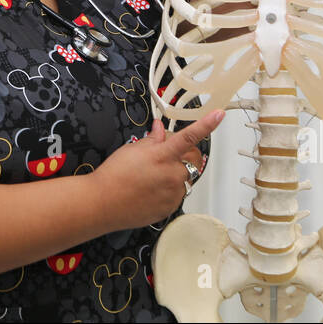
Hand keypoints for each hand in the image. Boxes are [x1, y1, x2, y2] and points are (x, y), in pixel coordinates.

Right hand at [92, 111, 223, 230]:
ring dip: (174, 173)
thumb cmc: (114, 175)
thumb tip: (160, 130)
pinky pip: (177, 193)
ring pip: (184, 177)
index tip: (219, 116)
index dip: (206, 125)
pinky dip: (168, 189)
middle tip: (162, 155)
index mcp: (163, 156)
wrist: (102, 204)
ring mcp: (173, 193)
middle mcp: (172, 175)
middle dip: (182, 154)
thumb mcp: (131, 149)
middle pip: (190, 159)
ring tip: (150, 176)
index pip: (189, 137)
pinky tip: (149, 190)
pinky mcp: (171, 208)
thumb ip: (151, 140)